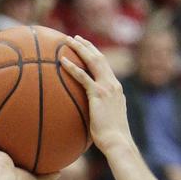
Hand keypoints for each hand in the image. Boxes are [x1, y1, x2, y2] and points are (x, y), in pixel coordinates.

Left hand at [59, 35, 134, 154]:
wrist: (117, 141)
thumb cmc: (110, 137)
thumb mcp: (105, 120)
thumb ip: (99, 112)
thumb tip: (88, 116)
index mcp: (116, 89)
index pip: (105, 67)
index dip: (95, 55)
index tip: (86, 47)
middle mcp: (113, 84)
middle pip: (100, 58)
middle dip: (87, 46)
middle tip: (75, 38)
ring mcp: (107, 88)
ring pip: (93, 61)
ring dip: (80, 49)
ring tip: (68, 41)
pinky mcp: (98, 94)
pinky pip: (83, 77)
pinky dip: (73, 67)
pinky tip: (62, 61)